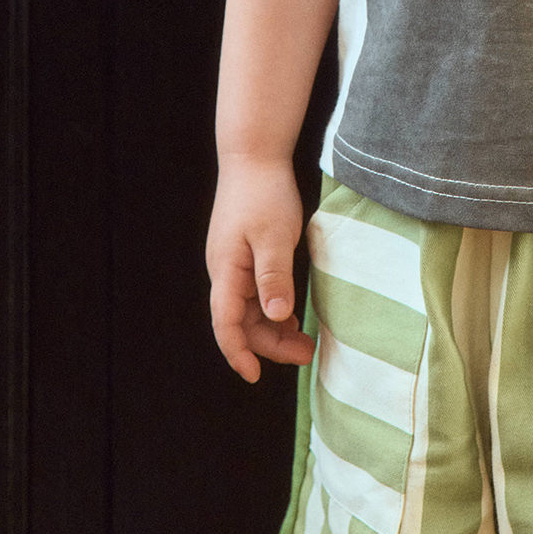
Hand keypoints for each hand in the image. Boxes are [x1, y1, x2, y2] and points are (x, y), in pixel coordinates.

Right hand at [205, 156, 315, 382]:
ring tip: (306, 342)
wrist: (254, 158)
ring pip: (251, 310)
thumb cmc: (264, 194)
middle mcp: (225, 272)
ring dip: (275, 329)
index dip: (238, 352)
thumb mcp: (274, 236)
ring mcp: (234, 265)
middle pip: (242, 322)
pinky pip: (256, 294)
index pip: (226, 322)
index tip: (254, 376)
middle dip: (270, 345)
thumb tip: (277, 317)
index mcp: (226, 270)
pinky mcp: (245, 257)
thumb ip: (274, 277)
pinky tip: (293, 317)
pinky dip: (274, 310)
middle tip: (306, 354)